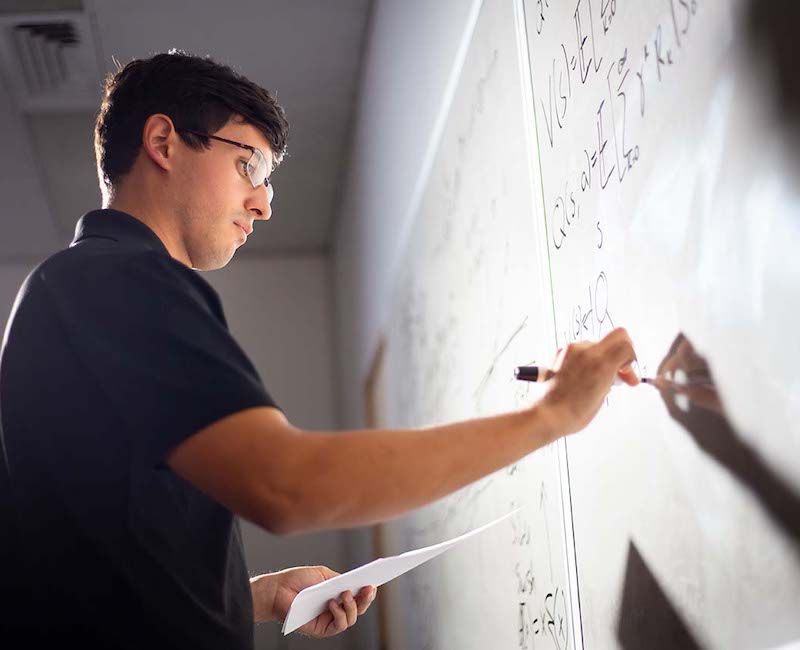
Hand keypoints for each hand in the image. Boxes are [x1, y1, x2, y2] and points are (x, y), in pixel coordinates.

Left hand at [254, 565, 376, 637]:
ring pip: (351, 619)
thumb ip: (340, 580)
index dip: (368, 591)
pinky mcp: (321, 630)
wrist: (278, 589)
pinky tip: (332, 604)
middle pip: (359, 609)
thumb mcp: (324, 575)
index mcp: (337, 595)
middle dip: (366, 599)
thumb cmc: (298, 580)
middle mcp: (336, 609)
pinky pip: (338, 626)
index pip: (358, 596)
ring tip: (345, 594)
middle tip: (369, 588)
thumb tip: (356, 584)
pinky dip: (339, 614)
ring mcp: (329, 620)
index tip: (375, 582)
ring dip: (352, 606)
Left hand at [538, 327, 638, 437]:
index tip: (627, 371)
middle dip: (619, 355)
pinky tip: (584, 376)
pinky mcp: (560, 352)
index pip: (625, 342)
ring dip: (602, 358)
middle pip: (613, 339)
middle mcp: (585, 351)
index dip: (631, 357)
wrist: (547, 414)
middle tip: (619, 375)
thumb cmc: (572, 412)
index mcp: (600, 363)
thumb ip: (613, 377)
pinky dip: (586, 359)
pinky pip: (581, 350)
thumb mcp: (603, 396)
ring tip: (598, 379)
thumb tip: (618, 371)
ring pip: (597, 345)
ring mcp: (571, 350)